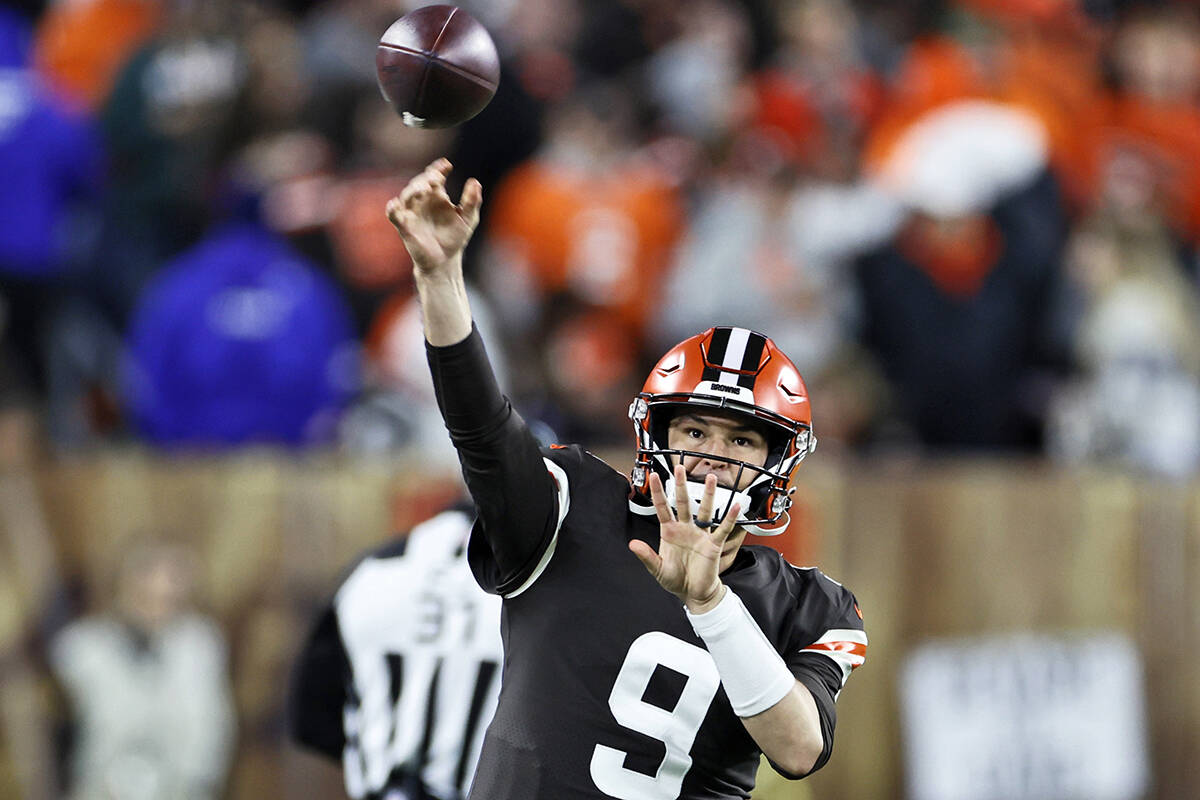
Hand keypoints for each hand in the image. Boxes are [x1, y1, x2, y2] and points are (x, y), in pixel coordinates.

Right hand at [386, 158, 481, 275]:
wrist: (445, 261)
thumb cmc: (455, 237)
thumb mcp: (468, 219)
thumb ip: (472, 201)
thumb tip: (475, 182)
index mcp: (437, 195)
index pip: (435, 175)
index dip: (438, 168)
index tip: (447, 165)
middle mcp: (422, 200)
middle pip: (420, 182)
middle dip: (427, 178)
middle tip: (436, 179)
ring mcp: (412, 212)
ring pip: (406, 195)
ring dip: (414, 189)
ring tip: (426, 189)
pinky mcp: (404, 226)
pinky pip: (393, 214)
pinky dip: (392, 208)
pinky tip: (395, 204)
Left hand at [629, 465, 741, 613]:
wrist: (694, 593)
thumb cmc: (676, 580)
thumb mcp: (658, 569)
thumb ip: (646, 556)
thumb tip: (633, 544)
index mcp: (669, 532)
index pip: (662, 507)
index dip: (657, 492)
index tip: (654, 476)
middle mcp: (685, 529)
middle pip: (682, 502)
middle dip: (681, 485)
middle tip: (681, 468)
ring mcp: (700, 534)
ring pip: (704, 510)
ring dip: (707, 495)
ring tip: (710, 478)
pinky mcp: (713, 544)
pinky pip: (722, 528)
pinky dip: (729, 518)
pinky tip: (735, 507)